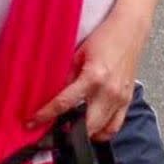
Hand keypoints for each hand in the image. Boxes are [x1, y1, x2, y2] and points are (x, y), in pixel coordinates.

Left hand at [29, 9, 148, 140]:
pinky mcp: (127, 100)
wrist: (130, 29)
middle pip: (85, 126)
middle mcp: (108, 92)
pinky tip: (91, 128)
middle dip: (66, 132)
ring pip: (101, 131)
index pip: (64, 103)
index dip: (46, 115)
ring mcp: (120, 99)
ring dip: (84, 134)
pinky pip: (114, 126)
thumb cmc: (105, 36)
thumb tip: (55, 92)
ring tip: (70, 130)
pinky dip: (102, 132)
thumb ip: (68, 74)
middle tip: (51, 131)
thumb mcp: (80, 52)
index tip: (33, 122)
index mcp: (93, 77)